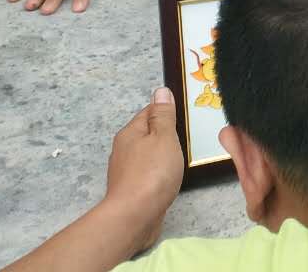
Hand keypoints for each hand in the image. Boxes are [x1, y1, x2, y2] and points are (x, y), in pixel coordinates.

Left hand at [100, 88, 183, 253]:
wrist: (134, 216)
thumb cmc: (152, 172)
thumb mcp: (164, 137)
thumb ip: (164, 115)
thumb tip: (160, 91)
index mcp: (129, 133)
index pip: (148, 111)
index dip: (166, 112)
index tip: (184, 119)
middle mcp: (123, 150)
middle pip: (146, 134)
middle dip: (164, 135)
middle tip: (185, 140)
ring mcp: (125, 172)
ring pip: (146, 155)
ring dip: (161, 156)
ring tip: (178, 161)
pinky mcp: (130, 191)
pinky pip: (146, 174)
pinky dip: (157, 174)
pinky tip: (167, 180)